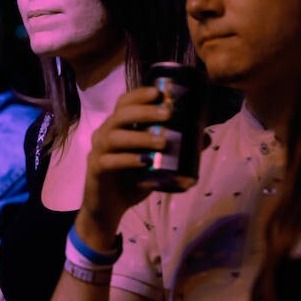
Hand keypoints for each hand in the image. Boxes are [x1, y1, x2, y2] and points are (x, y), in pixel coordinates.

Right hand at [77, 86, 169, 249]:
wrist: (108, 208)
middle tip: (167, 114)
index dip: (139, 95)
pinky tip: (145, 162)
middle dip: (144, 111)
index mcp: (117, 127)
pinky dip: (128, 160)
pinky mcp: (96, 170)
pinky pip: (109, 161)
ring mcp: (98, 152)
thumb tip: (205, 137)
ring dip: (139, 137)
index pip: (124, 103)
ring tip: (163, 141)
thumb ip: (174, 150)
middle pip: (120, 115)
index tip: (159, 92)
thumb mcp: (155, 163)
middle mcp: (104, 135)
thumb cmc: (131, 180)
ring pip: (114, 137)